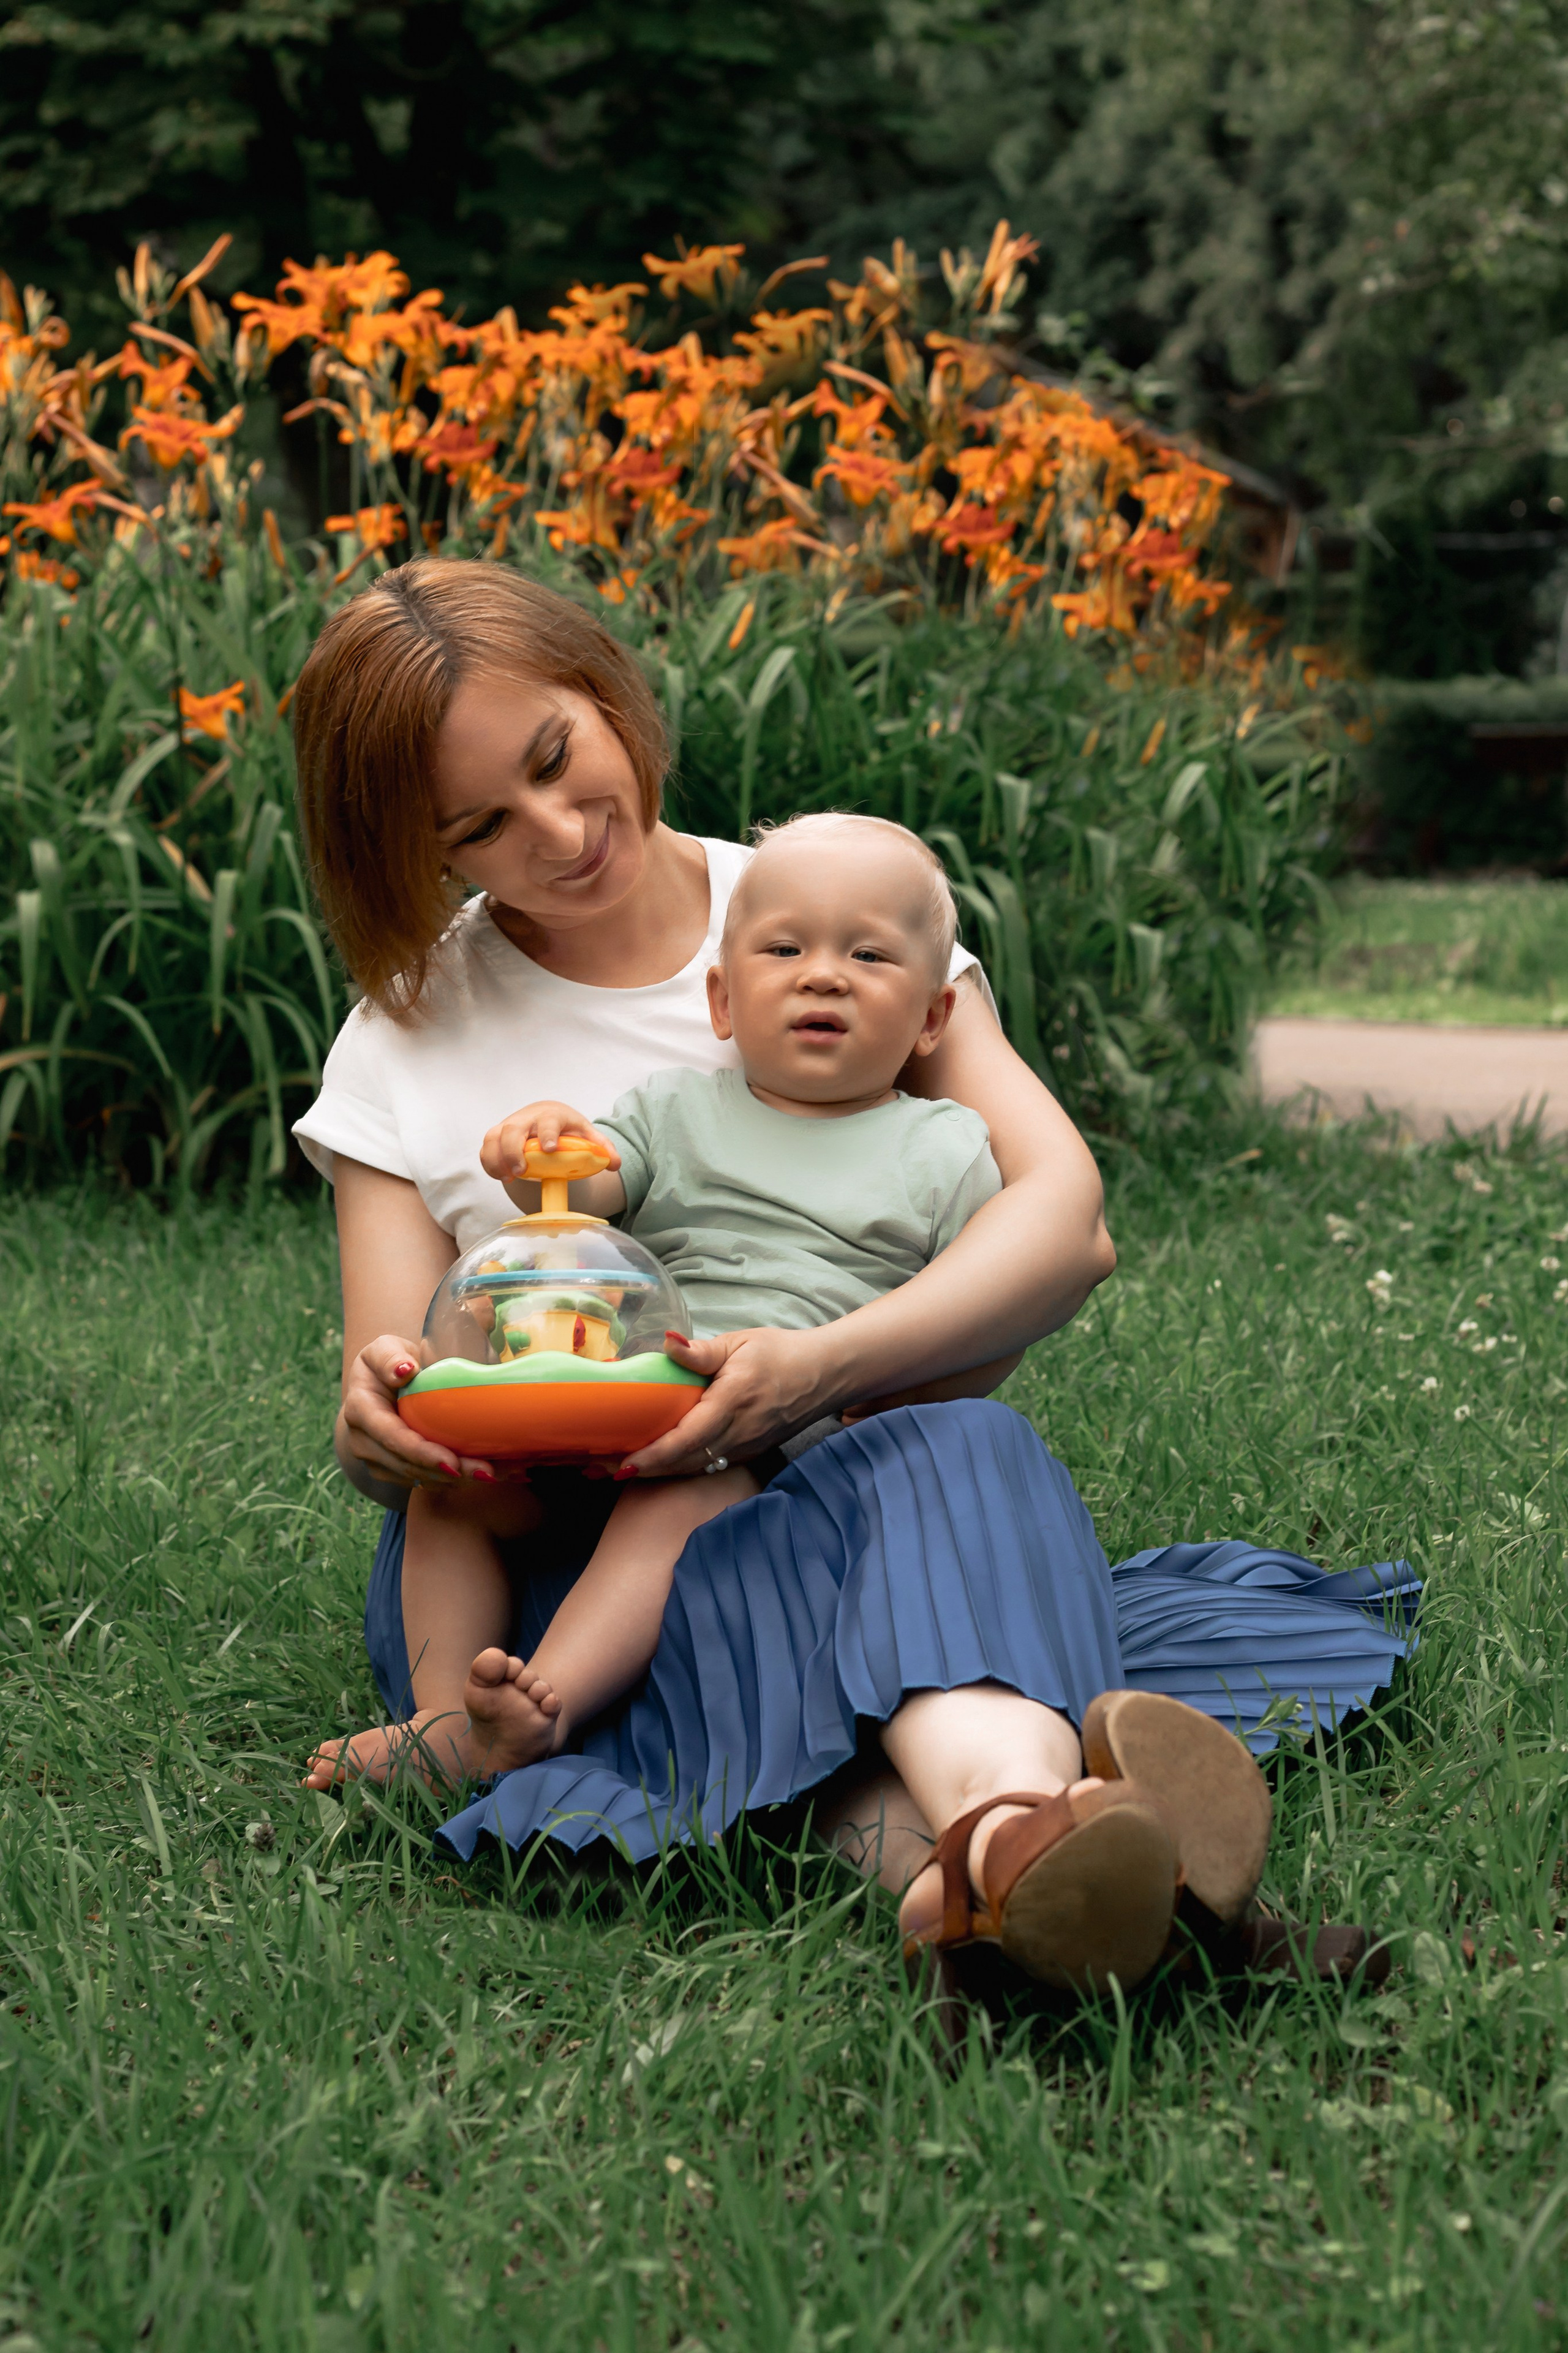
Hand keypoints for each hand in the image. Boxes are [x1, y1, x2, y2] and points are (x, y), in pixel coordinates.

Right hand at [336, 1333, 501, 1488]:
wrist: (384, 1379)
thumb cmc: (389, 1359)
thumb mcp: (385, 1348)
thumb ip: (391, 1356)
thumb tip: (405, 1370)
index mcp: (361, 1409)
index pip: (391, 1437)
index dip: (421, 1453)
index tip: (451, 1462)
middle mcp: (362, 1441)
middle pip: (408, 1465)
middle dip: (449, 1474)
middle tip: (488, 1473)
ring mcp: (377, 1460)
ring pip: (420, 1479)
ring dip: (460, 1481)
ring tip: (499, 1474)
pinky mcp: (393, 1470)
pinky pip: (426, 1480)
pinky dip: (458, 1480)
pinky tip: (492, 1474)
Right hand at [480, 1100, 621, 1182]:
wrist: (544, 1117)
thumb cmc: (566, 1128)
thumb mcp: (586, 1134)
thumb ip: (602, 1148)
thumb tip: (615, 1164)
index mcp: (551, 1116)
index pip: (548, 1121)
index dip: (547, 1134)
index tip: (550, 1149)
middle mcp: (527, 1119)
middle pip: (514, 1129)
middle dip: (514, 1150)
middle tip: (521, 1171)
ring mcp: (509, 1126)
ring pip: (494, 1137)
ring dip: (497, 1158)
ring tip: (508, 1177)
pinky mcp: (497, 1136)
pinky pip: (486, 1148)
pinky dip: (489, 1162)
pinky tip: (501, 1176)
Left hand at [623, 1326, 837, 1476]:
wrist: (826, 1374)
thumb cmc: (782, 1354)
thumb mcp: (740, 1343)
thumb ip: (700, 1351)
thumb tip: (666, 1342)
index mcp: (732, 1403)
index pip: (686, 1438)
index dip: (653, 1455)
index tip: (622, 1463)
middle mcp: (739, 1433)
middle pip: (683, 1463)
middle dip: (644, 1469)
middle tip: (601, 1468)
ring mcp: (745, 1448)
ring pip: (694, 1469)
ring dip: (658, 1472)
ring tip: (619, 1468)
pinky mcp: (748, 1452)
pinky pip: (707, 1466)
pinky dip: (679, 1468)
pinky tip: (656, 1463)